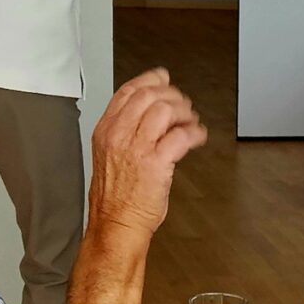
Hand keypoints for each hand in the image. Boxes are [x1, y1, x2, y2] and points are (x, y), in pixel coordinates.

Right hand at [86, 68, 206, 236]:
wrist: (115, 225)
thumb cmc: (114, 199)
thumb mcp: (109, 156)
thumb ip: (126, 132)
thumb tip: (148, 114)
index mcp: (106, 130)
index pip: (128, 91)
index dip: (150, 80)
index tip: (163, 78)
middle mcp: (119, 134)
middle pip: (149, 94)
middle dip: (172, 95)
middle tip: (183, 106)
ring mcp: (136, 147)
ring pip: (165, 109)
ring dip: (185, 112)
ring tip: (190, 121)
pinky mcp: (155, 162)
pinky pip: (181, 135)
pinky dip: (195, 132)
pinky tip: (197, 136)